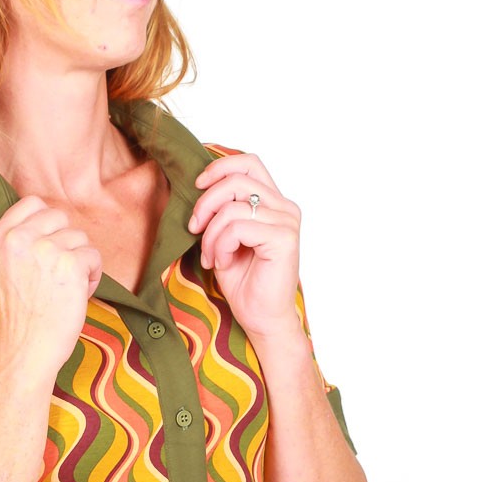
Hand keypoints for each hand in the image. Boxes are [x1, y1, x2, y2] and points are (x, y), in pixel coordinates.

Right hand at [0, 196, 102, 380]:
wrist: (26, 347)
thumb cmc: (20, 311)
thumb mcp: (3, 266)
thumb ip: (18, 239)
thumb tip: (49, 217)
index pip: (32, 203)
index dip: (48, 222)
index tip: (47, 244)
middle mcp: (18, 239)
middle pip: (60, 216)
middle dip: (66, 241)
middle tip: (57, 270)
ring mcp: (44, 250)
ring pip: (79, 237)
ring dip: (80, 261)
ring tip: (65, 286)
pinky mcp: (69, 265)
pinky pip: (94, 256)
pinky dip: (93, 275)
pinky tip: (78, 293)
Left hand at [188, 154, 301, 342]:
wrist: (261, 318)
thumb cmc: (244, 281)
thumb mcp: (224, 237)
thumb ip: (220, 210)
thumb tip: (199, 185)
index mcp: (273, 202)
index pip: (249, 163)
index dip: (219, 167)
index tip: (197, 185)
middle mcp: (285, 207)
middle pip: (236, 180)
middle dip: (206, 202)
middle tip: (194, 228)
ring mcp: (287, 222)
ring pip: (232, 207)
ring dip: (211, 233)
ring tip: (211, 255)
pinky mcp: (284, 239)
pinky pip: (237, 228)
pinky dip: (219, 245)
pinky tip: (222, 262)